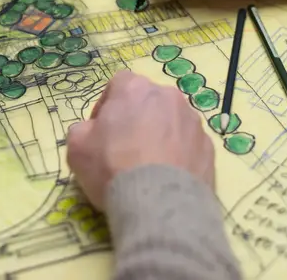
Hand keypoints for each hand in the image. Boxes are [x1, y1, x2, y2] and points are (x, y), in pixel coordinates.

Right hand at [66, 70, 213, 210]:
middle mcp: (168, 96)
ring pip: (172, 121)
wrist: (159, 203)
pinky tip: (168, 178)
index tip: (101, 131)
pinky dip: (180, 155)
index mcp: (135, 88)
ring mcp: (193, 121)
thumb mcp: (77, 147)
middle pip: (148, 101)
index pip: (118, 84)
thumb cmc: (113, 166)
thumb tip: (93, 130)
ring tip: (150, 167)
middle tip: (125, 148)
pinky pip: (189, 145)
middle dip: (137, 119)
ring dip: (161, 135)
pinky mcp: (209, 146)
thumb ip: (83, 129)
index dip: (107, 106)